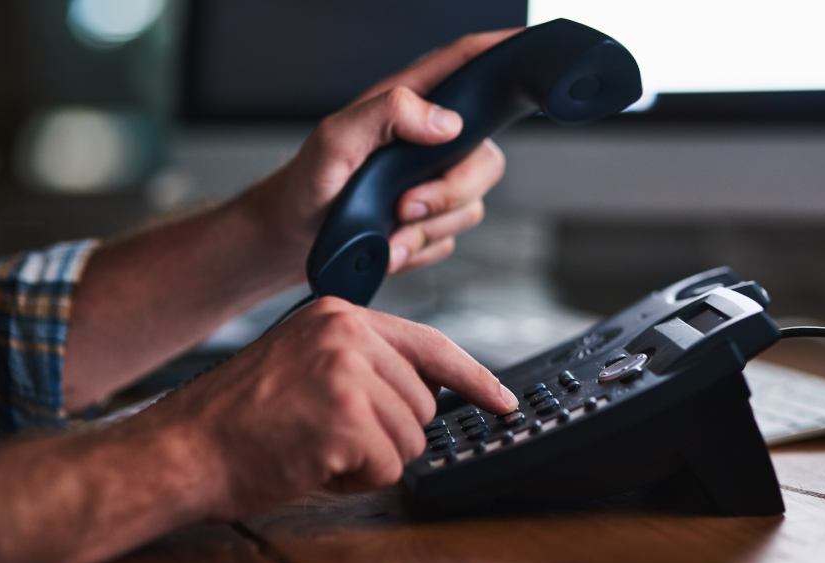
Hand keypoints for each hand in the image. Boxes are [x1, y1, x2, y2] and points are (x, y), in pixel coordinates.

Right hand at [167, 297, 518, 519]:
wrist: (182, 447)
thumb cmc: (239, 416)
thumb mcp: (304, 362)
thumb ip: (364, 364)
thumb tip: (425, 391)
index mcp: (339, 316)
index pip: (430, 345)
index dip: (474, 377)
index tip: (501, 399)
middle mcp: (348, 334)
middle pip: (423, 402)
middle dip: (388, 432)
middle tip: (331, 434)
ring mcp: (348, 373)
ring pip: (410, 437)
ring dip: (371, 457)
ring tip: (317, 445)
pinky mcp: (346, 417)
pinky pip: (387, 466)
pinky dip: (356, 478)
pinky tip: (314, 462)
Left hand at [245, 29, 519, 275]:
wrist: (292, 239)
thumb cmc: (306, 183)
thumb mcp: (335, 140)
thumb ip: (387, 115)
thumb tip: (447, 121)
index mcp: (410, 103)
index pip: (468, 62)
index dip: (504, 50)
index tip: (533, 50)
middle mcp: (430, 140)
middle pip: (486, 156)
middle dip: (451, 193)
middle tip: (404, 206)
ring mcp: (434, 183)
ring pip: (471, 207)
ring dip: (426, 230)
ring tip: (386, 232)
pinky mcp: (431, 221)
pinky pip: (450, 240)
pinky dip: (419, 250)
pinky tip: (388, 245)